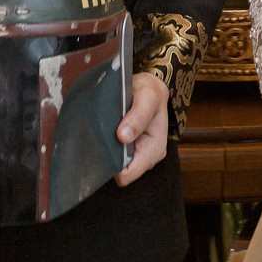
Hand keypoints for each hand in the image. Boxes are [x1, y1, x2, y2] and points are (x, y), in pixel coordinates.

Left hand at [115, 72, 170, 186]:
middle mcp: (149, 157)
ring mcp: (141, 155)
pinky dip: (112, 146)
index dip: (114, 164)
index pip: (128, 174)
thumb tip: (123, 137)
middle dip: (111, 156)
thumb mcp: (147, 96)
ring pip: (118, 164)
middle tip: (106, 133)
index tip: (106, 143)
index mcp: (155, 148)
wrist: (151, 88)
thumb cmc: (151, 92)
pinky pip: (117, 156)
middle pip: (121, 171)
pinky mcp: (133, 151)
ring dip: (111, 150)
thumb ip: (138, 116)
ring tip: (109, 130)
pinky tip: (110, 132)